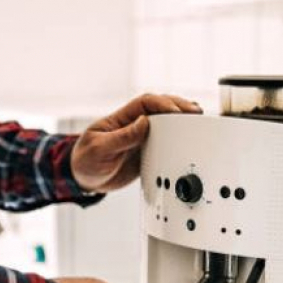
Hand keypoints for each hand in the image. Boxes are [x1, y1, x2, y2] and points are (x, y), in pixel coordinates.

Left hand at [71, 94, 201, 192]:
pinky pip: (165, 142)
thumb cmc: (85, 161)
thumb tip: (144, 123)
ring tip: (199, 120)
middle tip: (195, 112)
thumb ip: (122, 137)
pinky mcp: (146, 152)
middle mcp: (133, 125)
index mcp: (120, 119)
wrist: (83, 179)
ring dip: (181, 120)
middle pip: (160, 108)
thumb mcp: (99, 149)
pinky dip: (178, 139)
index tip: (176, 111)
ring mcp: (141, 138)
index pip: (145, 103)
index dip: (162, 104)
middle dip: (178, 107)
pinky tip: (190, 139)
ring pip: (165, 123)